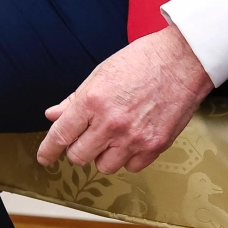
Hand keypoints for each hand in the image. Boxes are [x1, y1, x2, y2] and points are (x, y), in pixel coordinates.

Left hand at [36, 24, 212, 173]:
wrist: (182, 60)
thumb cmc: (143, 60)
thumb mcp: (100, 73)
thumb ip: (75, 100)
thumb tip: (53, 115)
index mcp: (93, 101)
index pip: (61, 135)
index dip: (49, 150)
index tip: (44, 157)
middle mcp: (111, 123)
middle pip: (79, 156)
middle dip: (78, 148)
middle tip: (87, 136)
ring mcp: (134, 137)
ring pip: (104, 166)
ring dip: (104, 154)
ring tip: (113, 135)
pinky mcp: (155, 146)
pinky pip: (131, 167)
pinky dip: (128, 158)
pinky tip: (132, 139)